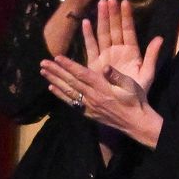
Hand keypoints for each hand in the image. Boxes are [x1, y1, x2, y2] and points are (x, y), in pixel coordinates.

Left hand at [41, 37, 162, 145]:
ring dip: (54, 80)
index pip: (82, 74)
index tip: (57, 57)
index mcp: (102, 87)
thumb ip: (117, 76)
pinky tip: (52, 87)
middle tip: (43, 62)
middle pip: (71, 81)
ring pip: (68, 91)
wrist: (135, 122)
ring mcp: (88, 105)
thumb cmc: (135, 100)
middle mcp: (92, 96)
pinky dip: (60, 94)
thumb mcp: (131, 85)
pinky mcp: (87, 112)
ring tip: (43, 72)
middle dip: (56, 71)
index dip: (69, 65)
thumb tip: (106, 67)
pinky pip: (71, 102)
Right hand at [82, 0, 152, 90]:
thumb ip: (152, 55)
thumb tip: (160, 38)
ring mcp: (106, 55)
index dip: (127, 16)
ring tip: (100, 4)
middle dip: (112, 13)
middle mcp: (118, 51)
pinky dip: (88, 34)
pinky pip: (91, 46)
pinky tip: (86, 22)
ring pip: (103, 34)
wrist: (126, 106)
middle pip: (115, 29)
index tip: (124, 1)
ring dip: (102, 19)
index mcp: (132, 52)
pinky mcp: (96, 63)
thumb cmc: (138, 91)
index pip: (129, 30)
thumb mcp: (147, 73)